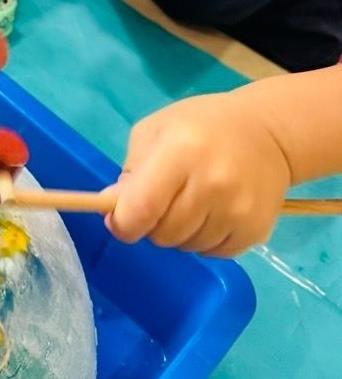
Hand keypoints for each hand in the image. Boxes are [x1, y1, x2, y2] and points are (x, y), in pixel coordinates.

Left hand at [105, 88, 292, 255]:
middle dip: (153, 223)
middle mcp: (212, 184)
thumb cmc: (201, 126)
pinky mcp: (255, 230)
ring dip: (180, 232)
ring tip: (193, 200)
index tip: (121, 220)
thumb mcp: (156, 131)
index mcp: (181, 152)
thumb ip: (131, 171)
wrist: (267, 133)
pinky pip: (213, 253)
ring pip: (186, 246)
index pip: (142, 209)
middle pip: (162, 234)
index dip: (123, 223)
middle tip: (164, 199)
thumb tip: (112, 210)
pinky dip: (205, 239)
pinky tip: (214, 211)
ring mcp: (238, 210)